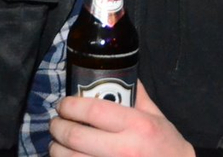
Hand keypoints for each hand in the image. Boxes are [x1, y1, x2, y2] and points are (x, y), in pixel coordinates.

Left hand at [50, 81, 194, 156]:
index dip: (72, 105)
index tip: (64, 104)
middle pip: (76, 136)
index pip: (94, 110)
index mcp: (136, 125)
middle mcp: (123, 149)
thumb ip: (137, 95)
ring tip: (57, 143)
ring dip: (57, 150)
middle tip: (56, 123)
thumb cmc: (166, 144)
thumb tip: (121, 73)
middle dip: (58, 127)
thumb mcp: (156, 116)